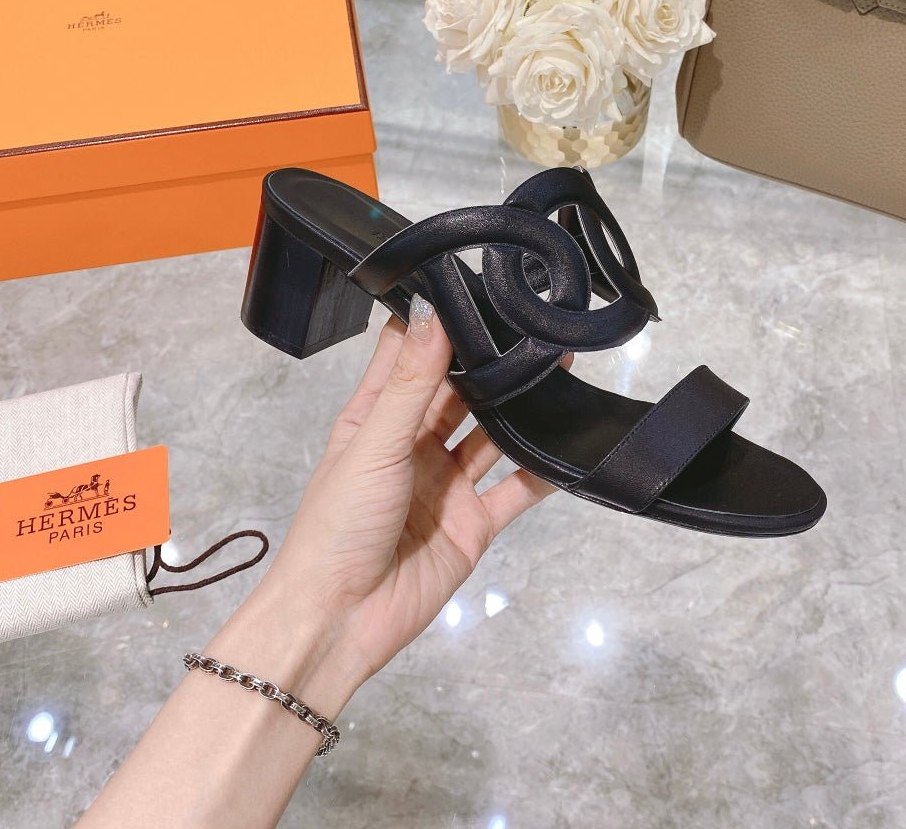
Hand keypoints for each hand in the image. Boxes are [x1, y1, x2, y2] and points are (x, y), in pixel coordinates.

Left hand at [262, 295, 556, 688]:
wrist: (340, 622)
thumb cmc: (336, 527)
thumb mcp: (373, 444)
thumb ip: (411, 383)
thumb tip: (434, 311)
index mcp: (376, 418)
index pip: (409, 356)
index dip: (437, 323)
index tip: (474, 283)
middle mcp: (413, 445)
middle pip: (460, 392)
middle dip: (492, 363)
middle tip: (533, 325)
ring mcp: (446, 484)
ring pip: (492, 434)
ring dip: (520, 407)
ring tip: (558, 366)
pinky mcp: (473, 523)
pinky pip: (515, 490)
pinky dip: (541, 470)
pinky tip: (569, 444)